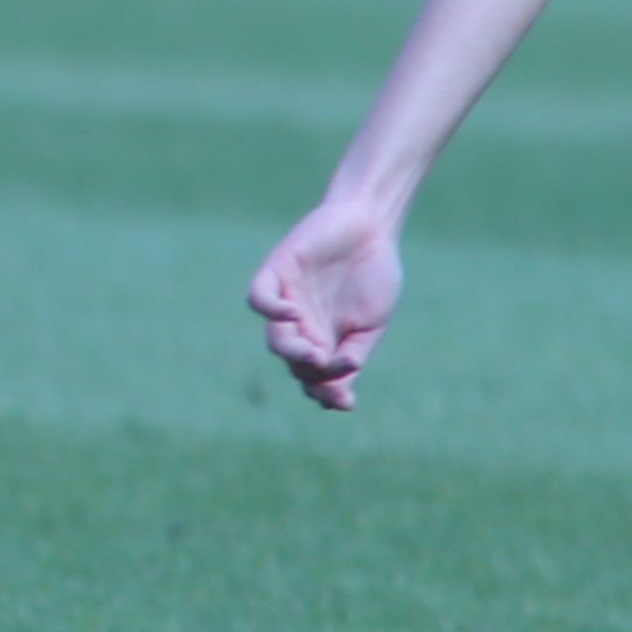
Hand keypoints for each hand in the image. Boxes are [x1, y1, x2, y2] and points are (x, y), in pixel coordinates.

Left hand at [249, 201, 404, 410]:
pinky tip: (293, 314)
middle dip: (312, 375)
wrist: (371, 227)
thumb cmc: (373, 275)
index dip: (325, 393)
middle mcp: (300, 326)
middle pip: (293, 362)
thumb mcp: (370, 323)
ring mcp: (286, 299)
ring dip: (292, 351)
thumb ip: (353, 353)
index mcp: (323, 339)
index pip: (313, 376)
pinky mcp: (276, 271)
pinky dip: (270, 310)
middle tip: (330, 374)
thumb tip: (340, 390)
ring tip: (315, 353)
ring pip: (275, 338)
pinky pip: (258, 298)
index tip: (346, 404)